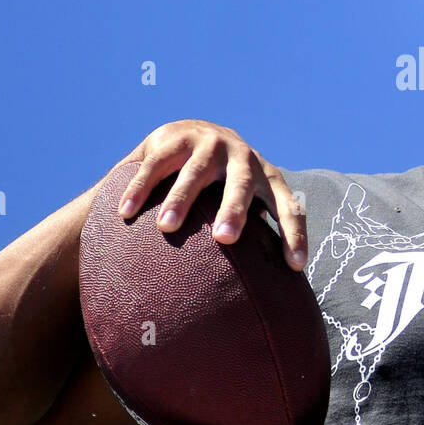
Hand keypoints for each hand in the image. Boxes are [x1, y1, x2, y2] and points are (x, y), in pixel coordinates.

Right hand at [114, 118, 307, 270]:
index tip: (296, 267)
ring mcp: (208, 143)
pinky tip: (126, 211)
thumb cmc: (225, 184)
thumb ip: (257, 233)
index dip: (294, 235)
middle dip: (235, 210)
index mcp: (266, 178)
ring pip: (196, 172)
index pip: (287, 207)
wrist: (194, 131)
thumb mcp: (248, 199)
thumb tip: (270, 293)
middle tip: (225, 238)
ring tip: (166, 227)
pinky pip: (156, 164)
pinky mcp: (175, 137)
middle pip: (242, 184)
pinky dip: (141, 187)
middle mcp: (242, 158)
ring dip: (181, 199)